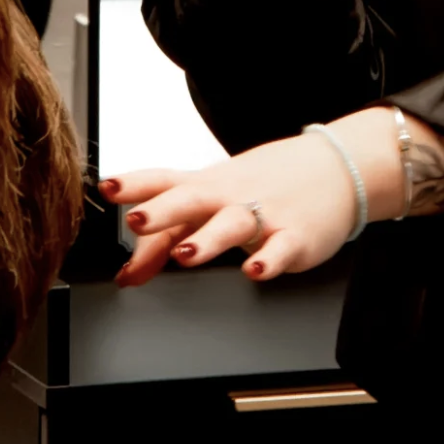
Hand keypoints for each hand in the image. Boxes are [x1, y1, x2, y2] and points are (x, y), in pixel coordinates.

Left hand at [101, 109, 443, 285]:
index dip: (135, 184)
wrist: (336, 169)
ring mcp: (263, 215)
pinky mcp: (295, 236)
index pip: (165, 180)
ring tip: (188, 255)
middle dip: (164, 209)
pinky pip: (281, 249)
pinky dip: (269, 260)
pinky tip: (255, 270)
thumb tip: (126, 275)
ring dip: (209, 240)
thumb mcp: (212, 206)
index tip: (108, 187)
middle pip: (193, 198)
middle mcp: (230, 196)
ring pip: (233, 224)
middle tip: (139, 219)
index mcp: (206, 186)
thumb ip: (164, 241)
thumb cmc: (263, 186)